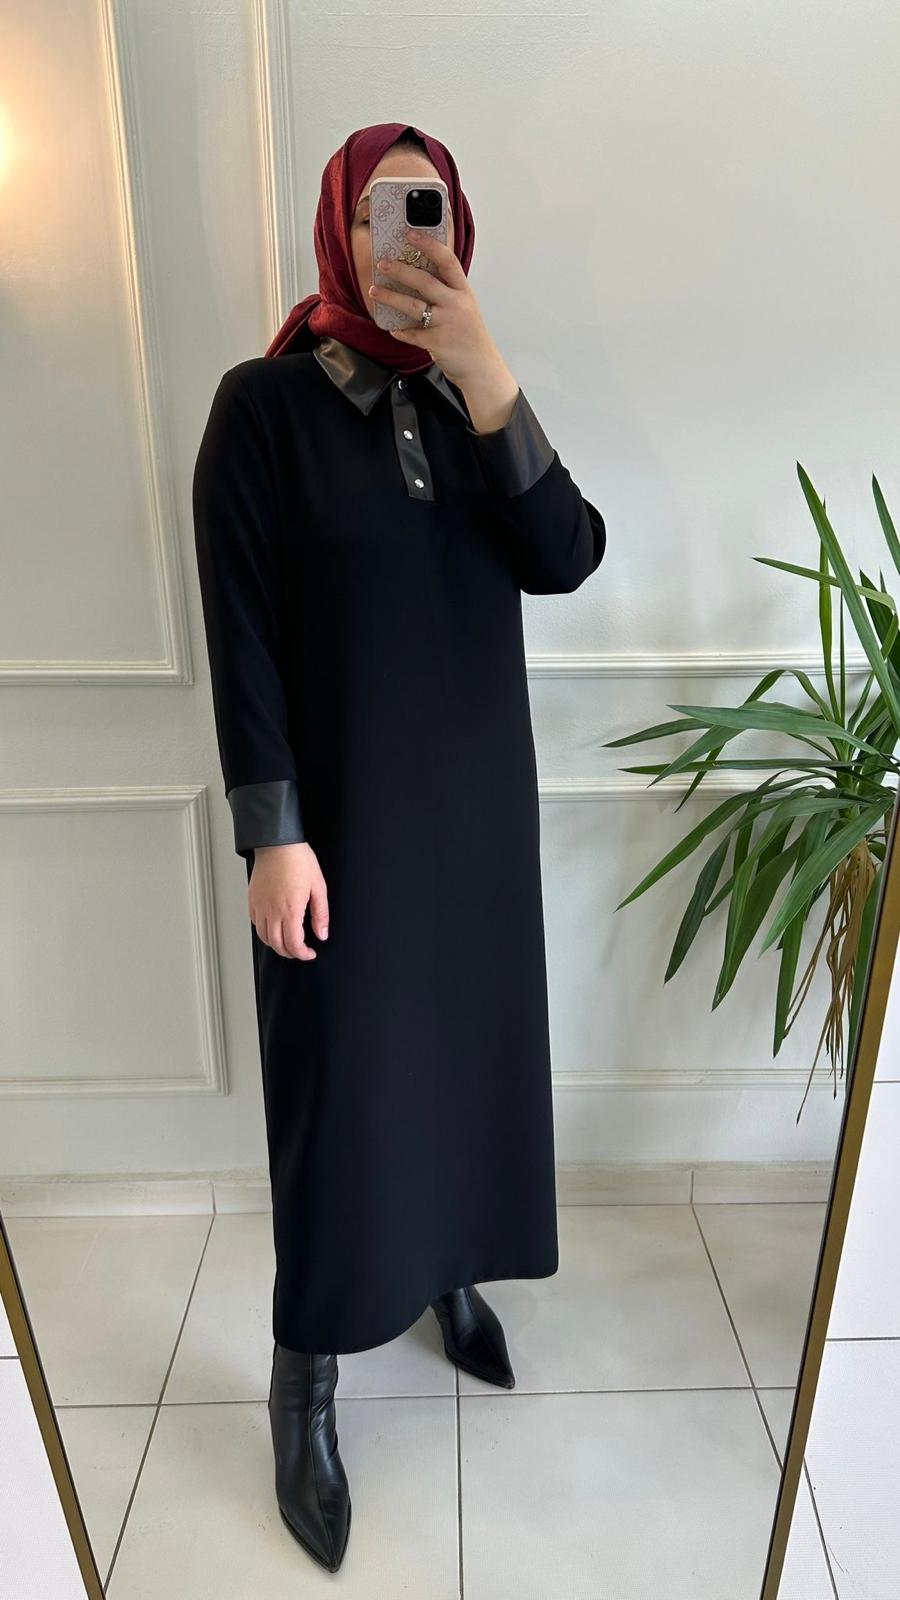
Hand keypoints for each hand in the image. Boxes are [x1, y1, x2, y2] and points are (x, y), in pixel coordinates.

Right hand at [248, 841, 328, 959]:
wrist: (277, 843)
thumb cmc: (298, 860)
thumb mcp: (318, 887)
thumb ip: (320, 914)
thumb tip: (322, 934)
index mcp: (290, 910)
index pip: (293, 944)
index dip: (302, 954)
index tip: (310, 953)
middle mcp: (272, 911)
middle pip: (277, 945)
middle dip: (290, 953)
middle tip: (300, 951)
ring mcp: (260, 906)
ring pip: (264, 937)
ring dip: (276, 944)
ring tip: (287, 942)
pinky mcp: (252, 900)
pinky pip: (255, 923)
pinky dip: (264, 931)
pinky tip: (273, 927)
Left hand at [368, 227, 509, 395]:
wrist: (481, 368)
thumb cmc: (470, 336)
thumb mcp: (465, 307)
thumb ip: (447, 292)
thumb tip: (419, 276)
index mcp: (463, 292)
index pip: (447, 261)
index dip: (428, 245)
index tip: (411, 234)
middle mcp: (456, 304)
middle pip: (424, 281)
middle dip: (400, 270)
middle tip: (382, 264)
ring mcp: (446, 324)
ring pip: (413, 306)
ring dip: (390, 297)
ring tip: (374, 291)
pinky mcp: (436, 343)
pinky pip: (412, 334)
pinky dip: (400, 331)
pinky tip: (393, 328)